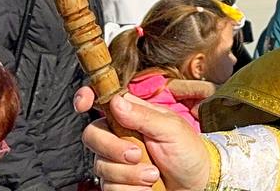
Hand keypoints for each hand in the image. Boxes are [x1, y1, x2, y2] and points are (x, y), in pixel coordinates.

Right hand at [74, 86, 209, 190]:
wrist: (196, 181)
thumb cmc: (187, 150)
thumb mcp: (171, 128)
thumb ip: (143, 116)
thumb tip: (116, 102)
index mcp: (130, 114)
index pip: (101, 101)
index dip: (86, 98)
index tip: (83, 104)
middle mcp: (118, 135)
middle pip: (92, 135)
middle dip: (113, 149)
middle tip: (137, 155)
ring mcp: (115, 160)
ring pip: (101, 166)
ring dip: (129, 174)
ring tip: (154, 174)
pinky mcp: (117, 182)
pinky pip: (110, 187)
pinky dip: (130, 189)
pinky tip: (147, 186)